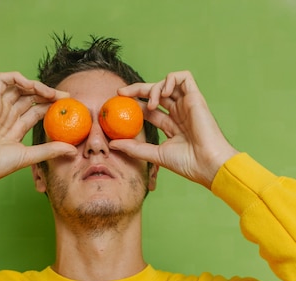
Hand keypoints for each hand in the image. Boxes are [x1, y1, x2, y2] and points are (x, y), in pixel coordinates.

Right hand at [0, 72, 76, 187]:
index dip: (52, 106)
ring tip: (51, 93)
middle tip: (65, 97)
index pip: (37, 111)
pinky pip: (2, 80)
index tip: (68, 106)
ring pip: (20, 87)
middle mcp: (8, 116)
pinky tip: (31, 86)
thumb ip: (50, 150)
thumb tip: (73, 150)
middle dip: (49, 95)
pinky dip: (18, 78)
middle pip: (31, 98)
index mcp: (16, 129)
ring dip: (37, 86)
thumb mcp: (29, 156)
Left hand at [110, 71, 238, 188]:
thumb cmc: (186, 163)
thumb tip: (112, 144)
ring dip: (154, 88)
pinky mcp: (196, 97)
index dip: (134, 104)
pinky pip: (184, 77)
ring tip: (151, 105)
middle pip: (155, 93)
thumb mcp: (154, 154)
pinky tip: (163, 93)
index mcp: (171, 126)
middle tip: (121, 93)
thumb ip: (134, 148)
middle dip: (137, 89)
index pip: (148, 110)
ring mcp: (187, 104)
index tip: (118, 104)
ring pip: (167, 83)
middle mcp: (179, 113)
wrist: (207, 164)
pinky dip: (170, 80)